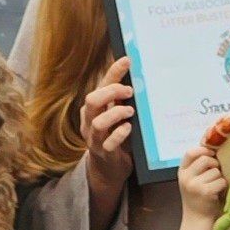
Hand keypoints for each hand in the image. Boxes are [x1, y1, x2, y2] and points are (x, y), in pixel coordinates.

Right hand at [80, 56, 133, 192]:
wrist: (108, 167)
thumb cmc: (116, 135)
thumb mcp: (118, 114)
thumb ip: (124, 99)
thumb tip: (140, 77)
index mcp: (94, 107)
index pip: (101, 84)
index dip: (114, 72)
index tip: (128, 61)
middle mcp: (90, 120)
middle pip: (92, 100)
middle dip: (111, 92)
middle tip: (129, 92)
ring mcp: (94, 137)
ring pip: (98, 122)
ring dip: (116, 113)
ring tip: (130, 112)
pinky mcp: (103, 152)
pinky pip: (108, 142)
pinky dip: (119, 134)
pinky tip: (128, 128)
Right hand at [176, 143, 226, 229]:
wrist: (196, 219)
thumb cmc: (197, 197)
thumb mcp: (191, 179)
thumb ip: (197, 166)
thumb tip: (212, 149)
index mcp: (182, 172)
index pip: (190, 152)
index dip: (203, 150)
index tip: (211, 154)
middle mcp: (186, 177)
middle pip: (205, 159)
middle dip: (214, 164)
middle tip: (215, 174)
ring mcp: (194, 185)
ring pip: (216, 171)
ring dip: (219, 178)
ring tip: (214, 186)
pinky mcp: (205, 192)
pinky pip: (221, 181)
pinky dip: (223, 186)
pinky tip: (218, 193)